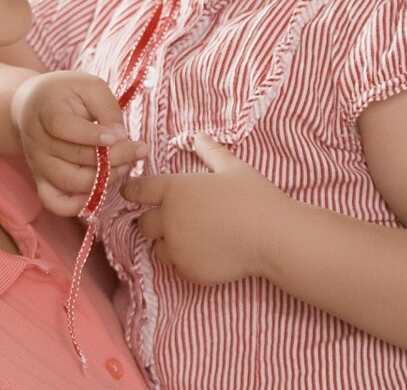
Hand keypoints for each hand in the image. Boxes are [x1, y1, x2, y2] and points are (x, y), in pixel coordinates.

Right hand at [11, 71, 148, 215]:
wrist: (33, 105)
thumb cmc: (67, 93)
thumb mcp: (90, 87)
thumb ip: (107, 109)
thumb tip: (121, 138)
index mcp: (46, 111)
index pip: (64, 127)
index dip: (93, 135)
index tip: (121, 136)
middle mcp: (38, 141)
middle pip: (75, 157)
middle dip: (114, 157)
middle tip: (139, 150)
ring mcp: (38, 164)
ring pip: (71, 182)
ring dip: (104, 178)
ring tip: (124, 166)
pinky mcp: (41, 181)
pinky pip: (55, 203)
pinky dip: (77, 205)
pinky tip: (99, 190)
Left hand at [122, 133, 288, 284]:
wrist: (273, 237)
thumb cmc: (253, 197)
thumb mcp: (232, 167)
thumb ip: (210, 151)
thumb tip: (198, 136)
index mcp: (174, 190)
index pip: (136, 190)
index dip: (133, 191)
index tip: (134, 192)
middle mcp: (169, 219)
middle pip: (143, 223)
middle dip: (154, 220)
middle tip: (174, 218)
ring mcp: (177, 248)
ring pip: (157, 247)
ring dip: (167, 242)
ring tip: (191, 237)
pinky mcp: (188, 271)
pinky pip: (176, 266)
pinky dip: (184, 260)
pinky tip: (205, 252)